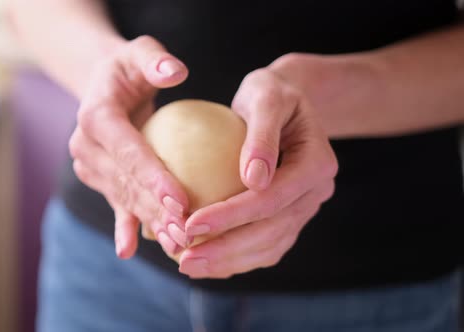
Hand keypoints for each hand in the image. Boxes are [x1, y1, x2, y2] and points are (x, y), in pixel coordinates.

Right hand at [69, 36, 190, 258]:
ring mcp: (90, 166)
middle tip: (187, 231)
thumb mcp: (141, 51)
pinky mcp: (100, 178)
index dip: (152, 177)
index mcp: (95, 115)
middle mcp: (85, 144)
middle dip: (156, 209)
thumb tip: (176, 72)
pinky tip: (128, 250)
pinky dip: (124, 226)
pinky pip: (115, 203)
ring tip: (177, 243)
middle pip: (126, 182)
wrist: (102, 84)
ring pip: (124, 198)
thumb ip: (155, 60)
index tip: (180, 200)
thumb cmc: (129, 66)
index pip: (127, 150)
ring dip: (150, 222)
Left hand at [179, 54, 337, 277]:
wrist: (285, 102)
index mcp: (317, 163)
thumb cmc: (269, 93)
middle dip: (226, 249)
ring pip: (270, 246)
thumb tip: (254, 179)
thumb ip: (262, 134)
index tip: (191, 223)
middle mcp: (316, 192)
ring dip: (229, 261)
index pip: (272, 199)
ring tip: (188, 266)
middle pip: (272, 231)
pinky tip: (205, 261)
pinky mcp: (290, 215)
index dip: (232, 215)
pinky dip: (236, 257)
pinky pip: (265, 245)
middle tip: (184, 259)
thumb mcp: (266, 96)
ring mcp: (304, 207)